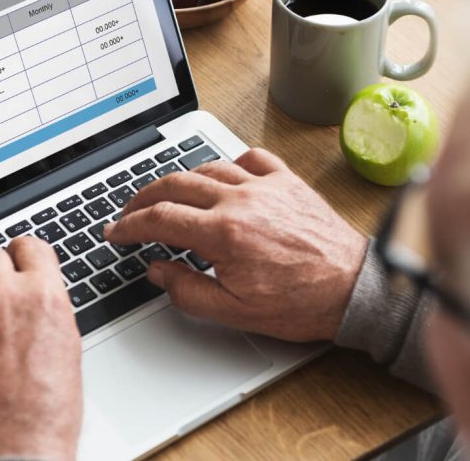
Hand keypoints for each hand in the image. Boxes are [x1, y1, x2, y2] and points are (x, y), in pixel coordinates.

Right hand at [104, 148, 366, 341]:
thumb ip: (186, 290)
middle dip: (143, 197)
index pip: (159, 219)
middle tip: (130, 211)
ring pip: (208, 168)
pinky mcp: (287, 182)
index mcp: (223, 233)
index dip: (129, 225)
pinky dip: (229, 163)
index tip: (116, 232)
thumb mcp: (234, 311)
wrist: (353, 289)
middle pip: (175, 185)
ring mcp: (265, 186)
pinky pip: (251, 157)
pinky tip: (223, 176)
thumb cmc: (301, 302)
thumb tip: (157, 270)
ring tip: (167, 194)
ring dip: (180, 180)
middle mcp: (241, 200)